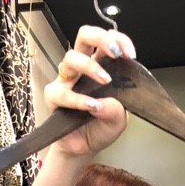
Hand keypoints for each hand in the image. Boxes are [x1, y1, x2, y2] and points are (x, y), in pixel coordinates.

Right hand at [45, 26, 136, 158]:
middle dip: (101, 38)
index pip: (107, 41)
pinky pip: (62, 92)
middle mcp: (81, 69)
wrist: (83, 149)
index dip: (119, 41)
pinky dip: (78, 99)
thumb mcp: (119, 120)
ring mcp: (66, 80)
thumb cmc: (100, 128)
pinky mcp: (53, 97)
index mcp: (100, 66)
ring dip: (90, 66)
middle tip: (115, 53)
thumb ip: (118, 109)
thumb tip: (106, 103)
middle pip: (85, 36)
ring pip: (71, 58)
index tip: (130, 54)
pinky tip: (91, 106)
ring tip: (105, 80)